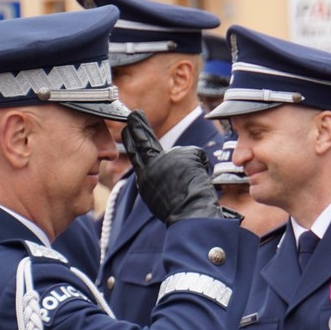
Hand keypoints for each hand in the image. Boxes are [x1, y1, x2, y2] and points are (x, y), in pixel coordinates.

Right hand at [120, 110, 222, 224]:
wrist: (190, 215)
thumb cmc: (180, 213)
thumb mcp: (160, 198)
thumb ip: (160, 180)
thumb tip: (167, 172)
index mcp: (145, 180)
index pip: (137, 157)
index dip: (132, 142)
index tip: (127, 129)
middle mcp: (151, 168)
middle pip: (144, 143)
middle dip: (139, 128)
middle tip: (135, 114)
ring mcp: (165, 160)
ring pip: (183, 157)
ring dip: (191, 172)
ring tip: (191, 185)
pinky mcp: (182, 154)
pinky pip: (198, 156)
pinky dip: (202, 167)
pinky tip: (199, 179)